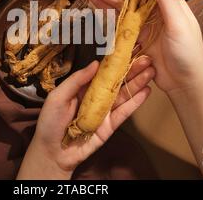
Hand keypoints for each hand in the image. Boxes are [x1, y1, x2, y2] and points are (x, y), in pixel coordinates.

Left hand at [17, 58, 153, 179]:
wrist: (52, 152)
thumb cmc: (50, 122)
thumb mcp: (58, 97)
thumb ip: (76, 80)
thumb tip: (95, 63)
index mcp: (83, 88)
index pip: (103, 72)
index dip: (116, 61)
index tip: (128, 49)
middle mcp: (96, 97)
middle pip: (117, 81)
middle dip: (132, 70)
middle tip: (147, 58)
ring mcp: (104, 111)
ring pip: (124, 94)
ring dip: (138, 83)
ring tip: (151, 71)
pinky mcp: (110, 125)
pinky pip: (124, 112)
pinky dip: (136, 102)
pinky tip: (147, 91)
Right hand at [86, 0, 202, 96]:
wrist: (184, 82)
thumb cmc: (189, 53)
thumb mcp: (180, 24)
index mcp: (167, 1)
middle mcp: (152, 8)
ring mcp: (141, 22)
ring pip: (120, 2)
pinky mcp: (133, 36)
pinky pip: (116, 20)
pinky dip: (105, 11)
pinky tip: (93, 1)